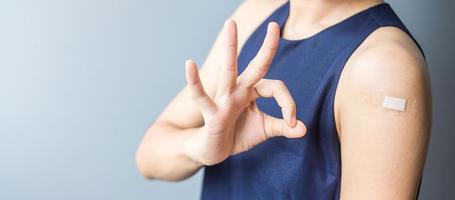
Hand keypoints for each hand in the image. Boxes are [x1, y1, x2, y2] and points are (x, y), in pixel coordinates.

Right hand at [184, 20, 306, 165]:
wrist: (214, 150)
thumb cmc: (238, 134)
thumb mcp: (264, 130)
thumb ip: (283, 127)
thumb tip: (304, 129)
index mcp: (252, 92)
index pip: (275, 88)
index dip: (288, 104)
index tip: (293, 123)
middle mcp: (239, 90)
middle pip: (255, 66)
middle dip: (266, 47)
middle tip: (274, 25)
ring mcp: (224, 99)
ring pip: (228, 71)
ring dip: (230, 48)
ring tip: (230, 23)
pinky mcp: (211, 113)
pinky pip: (201, 96)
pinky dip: (194, 81)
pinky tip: (189, 64)